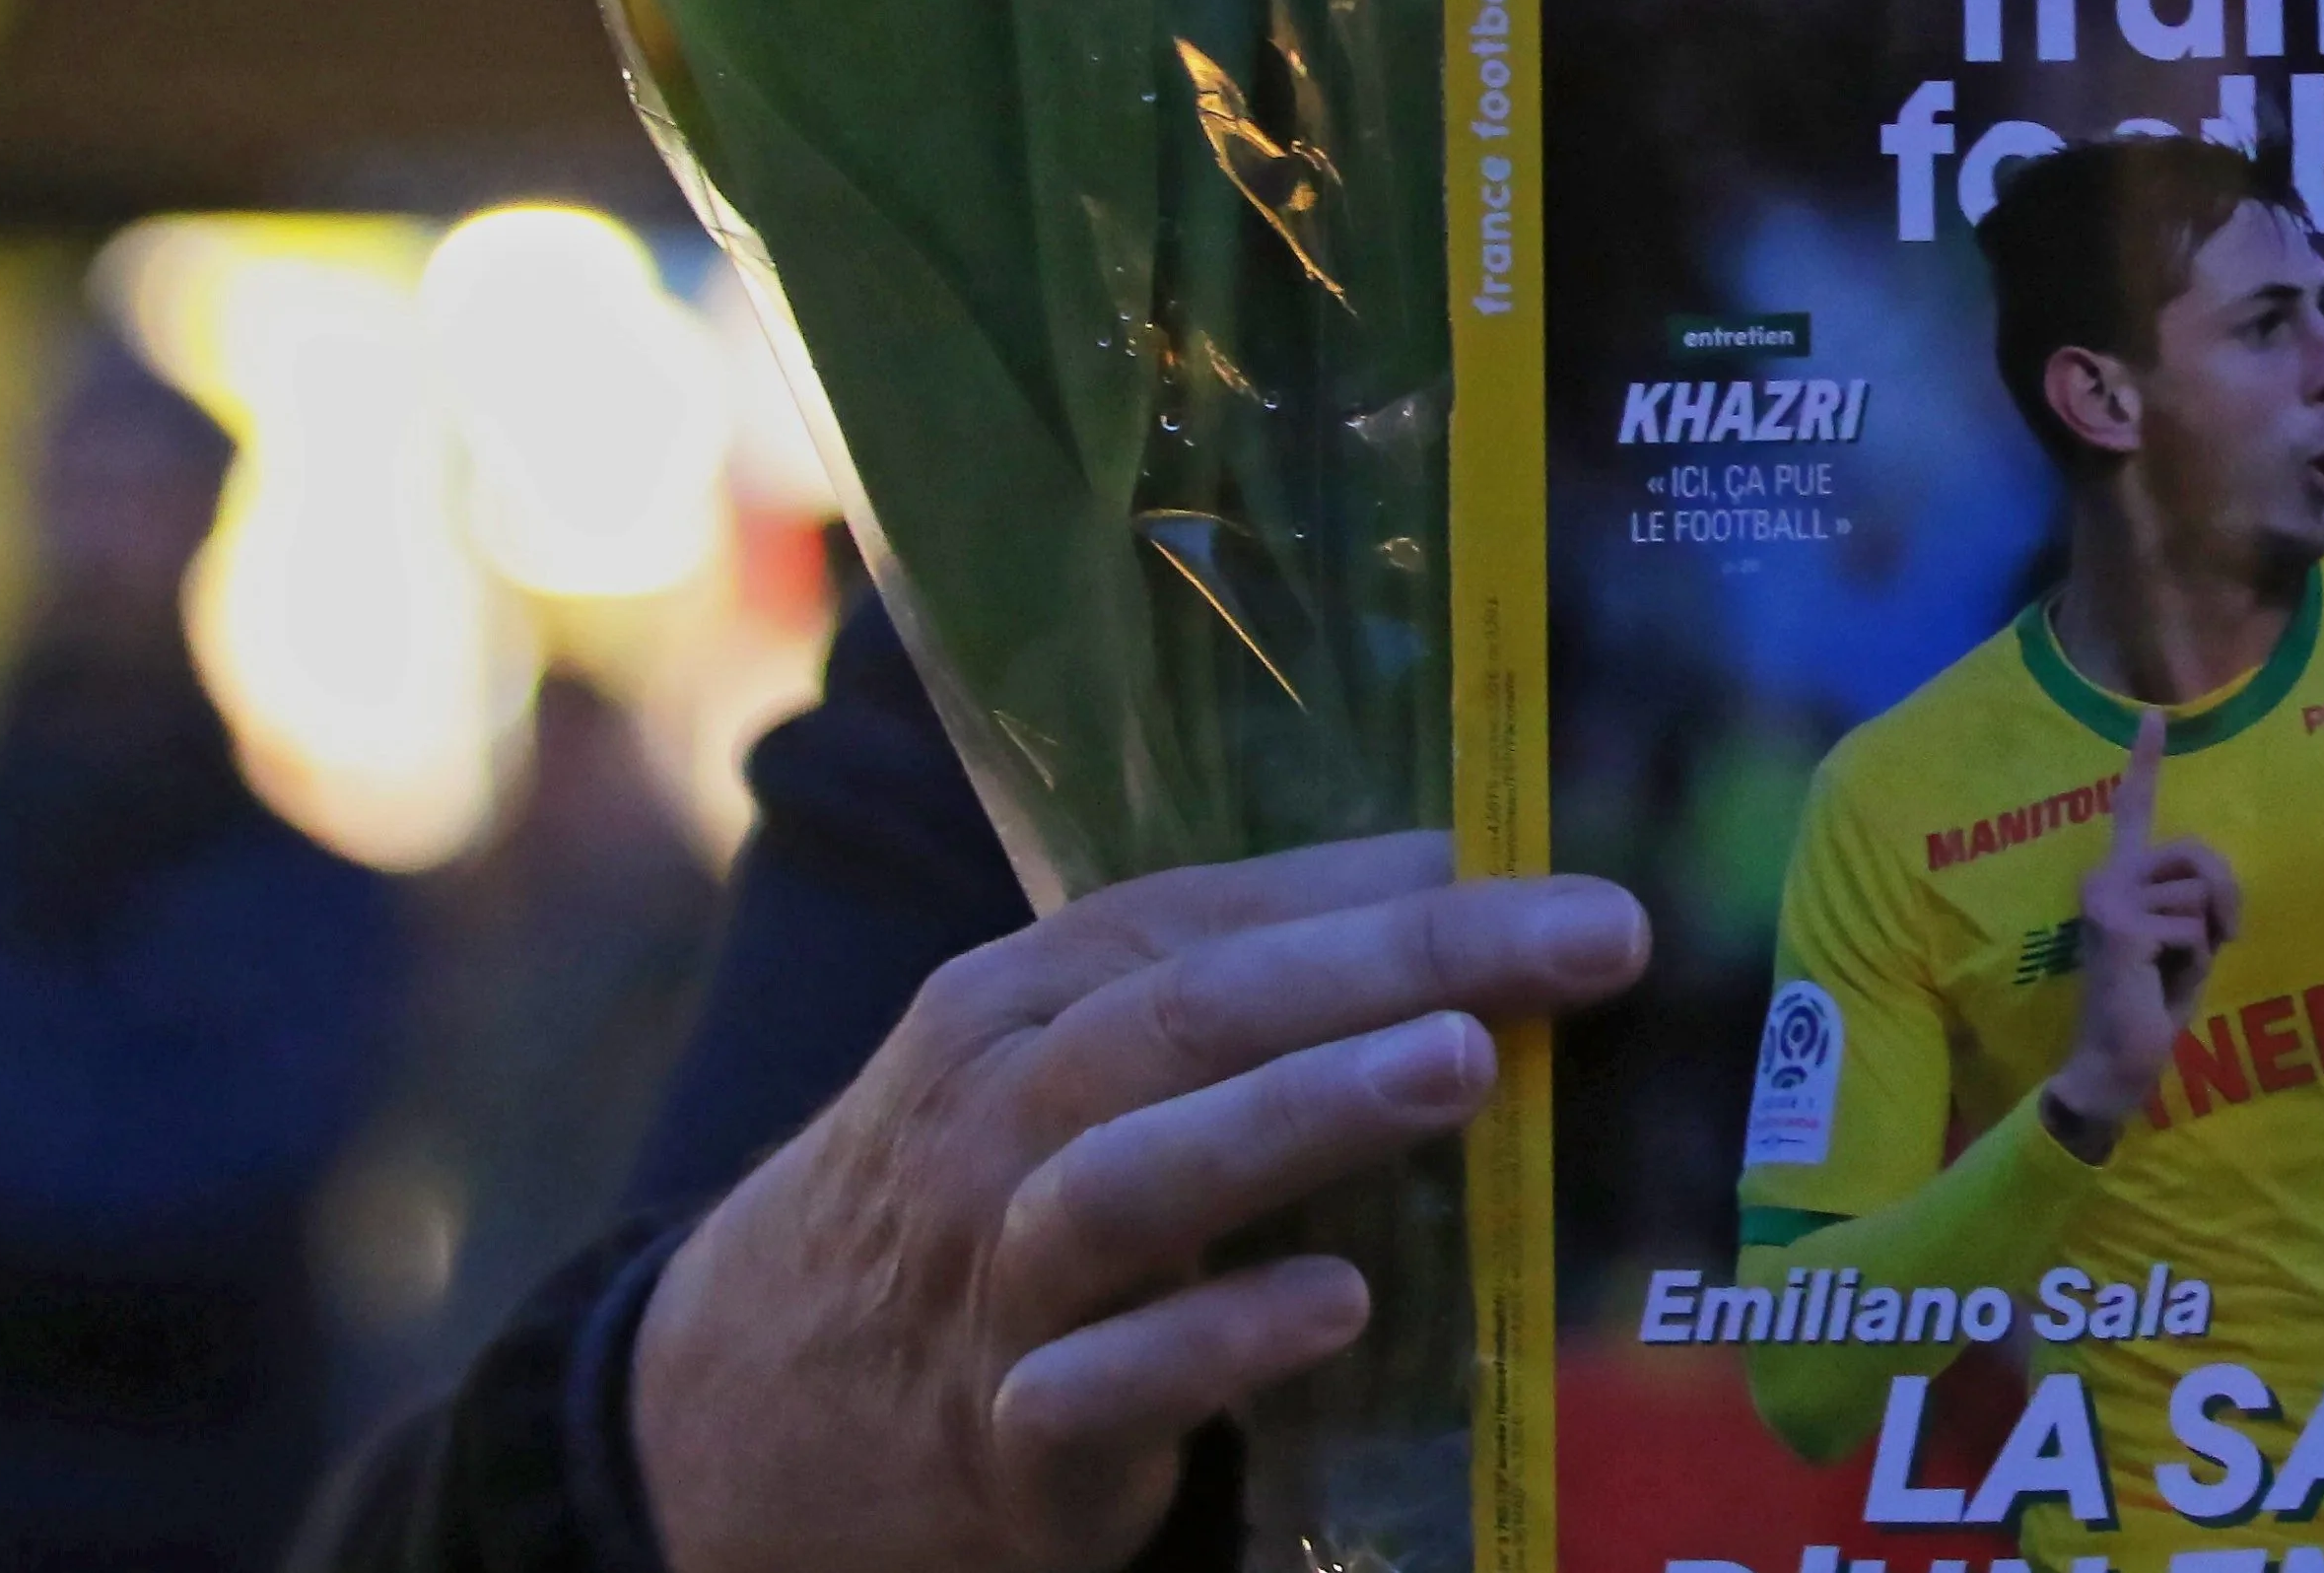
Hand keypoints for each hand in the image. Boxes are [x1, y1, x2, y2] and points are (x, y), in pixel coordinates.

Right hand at [631, 833, 1646, 1572]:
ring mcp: (994, 1279)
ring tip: (1459, 1064)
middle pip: (1195, 1018)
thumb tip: (1465, 885)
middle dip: (1399, 966)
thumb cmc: (974, 1195)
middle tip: (1585, 942)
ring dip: (1303, 1114)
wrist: (738, 1409)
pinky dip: (1216, 1343)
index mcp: (1030, 1000)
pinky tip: (1338, 1305)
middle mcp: (1001, 1116)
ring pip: (1136, 1181)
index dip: (1398, 893)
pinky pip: (1103, 1386)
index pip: (1220, 920)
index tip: (1579, 888)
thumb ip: (1238, 985)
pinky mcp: (1009, 1438)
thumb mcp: (1066, 1064)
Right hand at [2044, 710, 2242, 1152]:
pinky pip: (2196, 930)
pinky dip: (2193, 964)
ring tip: (2166, 973)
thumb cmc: (2150, 1004)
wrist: (2115, 1064)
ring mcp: (2108, 898)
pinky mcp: (2121, 925)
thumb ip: (2194, 901)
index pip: (2133, 810)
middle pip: (2199, 853)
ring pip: (2202, 896)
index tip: (2154, 716)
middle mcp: (2104, 876)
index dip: (2144, 761)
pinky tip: (2157, 984)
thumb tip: (2215, 889)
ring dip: (2204, 942)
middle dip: (2221, 900)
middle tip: (2208, 945)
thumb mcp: (2184, 940)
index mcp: (2119, 877)